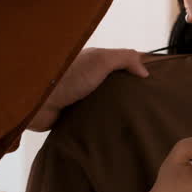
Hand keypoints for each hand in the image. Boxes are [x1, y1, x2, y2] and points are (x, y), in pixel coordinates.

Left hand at [30, 48, 148, 131]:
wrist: (38, 101)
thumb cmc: (68, 76)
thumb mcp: (101, 60)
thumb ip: (125, 58)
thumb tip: (145, 71)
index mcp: (92, 63)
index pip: (118, 65)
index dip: (134, 72)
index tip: (153, 84)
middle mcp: (86, 79)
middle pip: (113, 87)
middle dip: (128, 96)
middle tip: (149, 108)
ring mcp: (79, 99)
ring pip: (104, 105)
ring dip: (115, 112)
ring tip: (138, 123)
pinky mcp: (72, 118)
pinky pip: (92, 121)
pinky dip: (101, 125)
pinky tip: (116, 132)